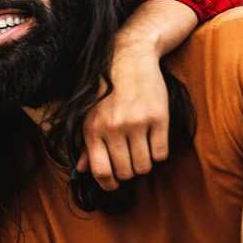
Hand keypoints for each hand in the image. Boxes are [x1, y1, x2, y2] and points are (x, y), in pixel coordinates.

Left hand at [79, 43, 169, 190]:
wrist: (129, 57)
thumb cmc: (107, 90)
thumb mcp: (90, 115)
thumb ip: (86, 144)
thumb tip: (81, 170)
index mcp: (93, 129)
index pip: (100, 171)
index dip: (108, 184)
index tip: (114, 185)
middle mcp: (113, 128)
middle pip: (125, 172)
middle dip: (128, 172)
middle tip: (130, 161)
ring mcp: (137, 123)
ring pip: (144, 166)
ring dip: (144, 164)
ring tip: (141, 151)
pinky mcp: (159, 118)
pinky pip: (161, 153)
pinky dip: (158, 154)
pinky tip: (153, 141)